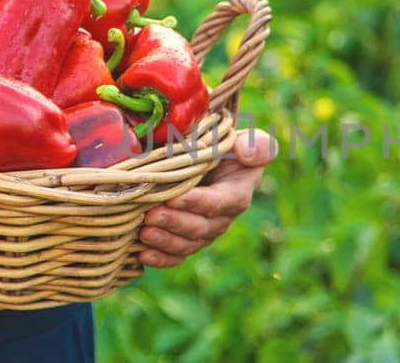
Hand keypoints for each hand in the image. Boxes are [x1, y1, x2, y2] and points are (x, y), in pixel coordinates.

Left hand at [139, 129, 275, 266]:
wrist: (206, 160)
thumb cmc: (223, 145)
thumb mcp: (246, 139)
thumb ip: (256, 145)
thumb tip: (246, 154)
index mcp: (238, 193)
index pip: (221, 202)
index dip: (199, 203)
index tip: (174, 200)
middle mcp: (222, 218)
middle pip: (201, 227)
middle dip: (175, 223)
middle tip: (151, 216)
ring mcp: (204, 232)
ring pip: (187, 244)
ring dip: (165, 241)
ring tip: (144, 234)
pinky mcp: (187, 240)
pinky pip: (177, 256)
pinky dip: (161, 259)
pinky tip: (143, 255)